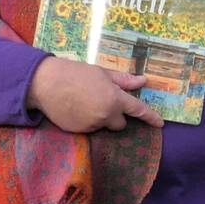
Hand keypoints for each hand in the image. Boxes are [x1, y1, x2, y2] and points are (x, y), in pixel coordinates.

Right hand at [27, 56, 163, 132]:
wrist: (44, 83)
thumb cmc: (75, 73)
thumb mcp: (101, 73)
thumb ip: (123, 80)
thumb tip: (143, 81)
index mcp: (115, 98)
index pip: (138, 110)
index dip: (150, 117)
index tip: (160, 124)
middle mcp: (106, 115)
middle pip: (121, 124)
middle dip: (116, 116)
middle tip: (102, 101)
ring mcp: (92, 125)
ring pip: (103, 125)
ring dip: (99, 118)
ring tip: (83, 102)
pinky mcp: (79, 131)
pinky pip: (89, 128)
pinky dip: (86, 121)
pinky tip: (75, 108)